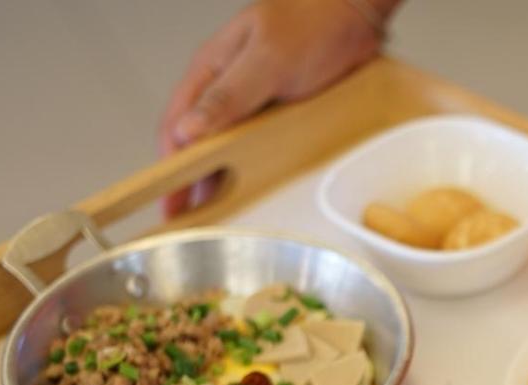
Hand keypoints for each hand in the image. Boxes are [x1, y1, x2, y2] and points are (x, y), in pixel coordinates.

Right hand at [157, 0, 394, 216]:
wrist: (358, 14)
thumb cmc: (313, 22)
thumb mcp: (268, 58)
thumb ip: (229, 94)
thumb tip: (188, 130)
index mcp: (211, 70)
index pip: (176, 126)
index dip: (169, 166)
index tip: (169, 200)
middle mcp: (227, 88)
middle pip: (198, 142)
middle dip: (190, 181)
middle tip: (188, 220)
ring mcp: (254, 101)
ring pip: (227, 147)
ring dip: (220, 178)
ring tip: (218, 215)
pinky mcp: (279, 111)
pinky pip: (258, 145)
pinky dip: (251, 168)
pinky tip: (253, 190)